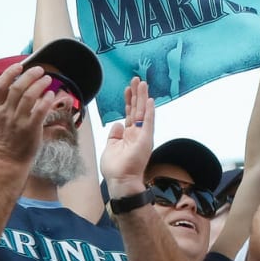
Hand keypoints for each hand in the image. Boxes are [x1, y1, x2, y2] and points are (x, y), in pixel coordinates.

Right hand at [0, 64, 56, 167]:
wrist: (9, 160)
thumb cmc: (6, 135)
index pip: (0, 86)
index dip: (10, 73)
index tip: (20, 66)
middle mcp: (7, 114)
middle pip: (17, 89)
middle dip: (30, 76)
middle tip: (40, 70)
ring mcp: (18, 122)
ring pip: (29, 97)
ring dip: (40, 85)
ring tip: (48, 79)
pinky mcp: (31, 130)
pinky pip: (39, 111)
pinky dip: (46, 100)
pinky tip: (50, 95)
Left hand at [101, 77, 155, 196]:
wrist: (121, 181)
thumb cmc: (115, 168)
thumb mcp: (110, 147)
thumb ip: (114, 135)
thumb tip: (117, 124)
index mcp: (128, 135)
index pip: (129, 114)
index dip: (128, 101)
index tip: (127, 89)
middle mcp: (136, 133)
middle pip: (136, 109)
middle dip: (136, 94)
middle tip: (136, 79)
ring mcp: (142, 135)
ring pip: (142, 112)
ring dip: (143, 97)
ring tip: (142, 83)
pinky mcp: (146, 139)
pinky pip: (148, 122)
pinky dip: (149, 111)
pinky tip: (150, 100)